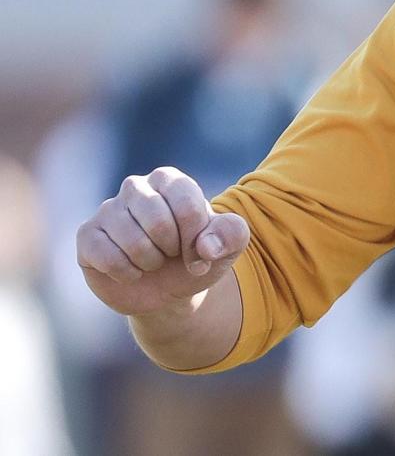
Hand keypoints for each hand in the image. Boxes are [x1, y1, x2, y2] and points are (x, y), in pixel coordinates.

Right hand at [77, 166, 249, 316]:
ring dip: (149, 262)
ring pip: (131, 240)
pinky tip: (132, 271)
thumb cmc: (198, 257)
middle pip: (157, 221)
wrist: (168, 289)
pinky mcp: (87, 235)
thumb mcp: (229, 246)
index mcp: (170, 180)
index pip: (186, 204)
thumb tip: (207, 246)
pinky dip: (126, 272)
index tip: (201, 254)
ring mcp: (108, 210)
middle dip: (171, 250)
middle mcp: (136, 187)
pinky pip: (105, 255)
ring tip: (153, 261)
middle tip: (172, 255)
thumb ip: (233, 234)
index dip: (196, 238)